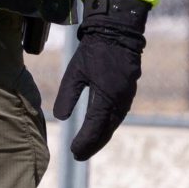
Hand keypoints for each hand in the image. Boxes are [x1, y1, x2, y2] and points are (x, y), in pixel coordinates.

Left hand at [54, 0, 149, 160]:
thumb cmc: (94, 51)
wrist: (118, 32)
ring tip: (88, 147)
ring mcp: (126, 97)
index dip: (84, 142)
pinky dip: (108, 125)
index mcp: (107, 97)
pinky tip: (100, 129)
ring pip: (113, 124)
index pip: (94, 127)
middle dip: (92, 144)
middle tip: (78, 155)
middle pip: (106, 130)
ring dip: (101, 137)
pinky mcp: (128, 92)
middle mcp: (120, 101)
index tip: (73, 152)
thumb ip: (68, 96)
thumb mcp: (75, 72)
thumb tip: (61, 118)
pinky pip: (118, 115)